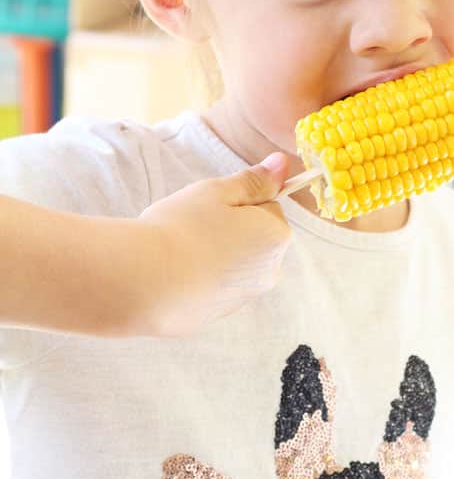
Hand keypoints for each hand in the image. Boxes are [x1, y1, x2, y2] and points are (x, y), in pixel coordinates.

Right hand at [137, 152, 292, 335]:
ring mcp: (243, 297)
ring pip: (233, 262)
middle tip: (194, 224)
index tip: (213, 204)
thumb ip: (254, 180)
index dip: (239, 200)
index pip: (269, 206)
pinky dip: (200, 276)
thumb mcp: (218, 191)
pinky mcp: (217, 314)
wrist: (145, 282)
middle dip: (229, 227)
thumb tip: (282, 164)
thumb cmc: (182, 229)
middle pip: (253, 236)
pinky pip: (214, 286)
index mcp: (275, 237)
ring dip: (214, 252)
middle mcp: (268, 271)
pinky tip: (175, 272)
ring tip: (180, 249)